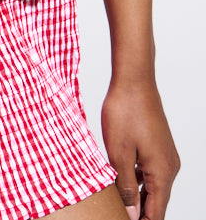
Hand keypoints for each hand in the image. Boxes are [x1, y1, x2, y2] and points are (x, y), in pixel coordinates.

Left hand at [101, 76, 179, 219]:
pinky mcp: (159, 146)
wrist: (134, 79)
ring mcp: (166, 156)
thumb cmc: (125, 111)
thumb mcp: (118, 153)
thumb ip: (125, 188)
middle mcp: (169, 167)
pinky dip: (137, 180)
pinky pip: (150, 172)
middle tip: (117, 213)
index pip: (156, 214)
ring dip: (137, 196)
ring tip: (117, 201)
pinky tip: (120, 178)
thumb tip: (132, 215)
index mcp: (161, 173)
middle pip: (156, 203)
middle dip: (138, 212)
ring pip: (152, 187)